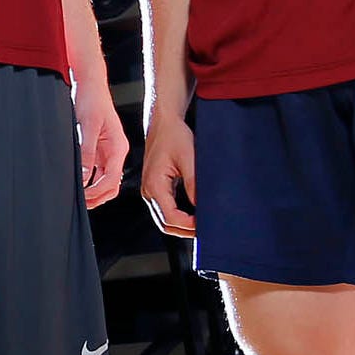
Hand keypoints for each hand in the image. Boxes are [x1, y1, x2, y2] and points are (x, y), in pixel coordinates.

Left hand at [74, 82, 129, 208]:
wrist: (89, 83)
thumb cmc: (90, 99)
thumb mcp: (87, 125)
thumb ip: (86, 151)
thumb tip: (83, 176)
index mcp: (118, 147)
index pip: (112, 179)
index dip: (97, 192)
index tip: (83, 198)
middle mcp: (115, 151)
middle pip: (111, 184)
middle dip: (97, 197)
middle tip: (80, 204)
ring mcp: (108, 151)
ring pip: (105, 180)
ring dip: (93, 191)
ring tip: (77, 198)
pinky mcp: (99, 148)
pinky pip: (97, 171)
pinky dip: (89, 180)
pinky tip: (77, 183)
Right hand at [141, 115, 197, 239]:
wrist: (163, 124)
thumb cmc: (173, 136)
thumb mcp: (189, 158)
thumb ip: (194, 184)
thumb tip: (202, 207)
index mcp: (154, 185)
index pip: (170, 217)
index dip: (188, 225)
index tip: (205, 224)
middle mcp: (148, 191)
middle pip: (165, 224)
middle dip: (185, 231)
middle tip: (206, 230)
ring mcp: (149, 191)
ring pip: (163, 220)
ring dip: (181, 226)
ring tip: (200, 225)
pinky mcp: (154, 189)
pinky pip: (164, 210)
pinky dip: (177, 217)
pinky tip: (191, 216)